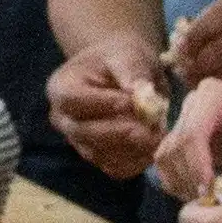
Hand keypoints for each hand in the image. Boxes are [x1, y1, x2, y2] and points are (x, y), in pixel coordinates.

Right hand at [47, 34, 170, 177]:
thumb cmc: (120, 58)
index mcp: (61, 87)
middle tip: (152, 129)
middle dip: (121, 132)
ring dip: (131, 150)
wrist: (121, 73)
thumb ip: (132, 70)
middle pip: (85, 132)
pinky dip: (135, 162)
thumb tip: (141, 93)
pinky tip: (154, 148)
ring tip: (159, 137)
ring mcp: (78, 142)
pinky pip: (114, 168)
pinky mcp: (98, 157)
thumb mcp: (127, 54)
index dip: (104, 104)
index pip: (75, 100)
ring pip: (100, 155)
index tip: (133, 103)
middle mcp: (62, 119)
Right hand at [154, 82, 221, 203]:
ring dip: (180, 183)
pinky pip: (164, 163)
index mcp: (212, 93)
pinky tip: (195, 194)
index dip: (197, 165)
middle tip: (209, 201)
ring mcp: (180, 120)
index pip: (193, 133)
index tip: (210, 192)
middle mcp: (190, 103)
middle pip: (176, 145)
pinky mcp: (175, 138)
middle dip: (190, 178)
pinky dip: (174, 182)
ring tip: (204, 199)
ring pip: (165, 156)